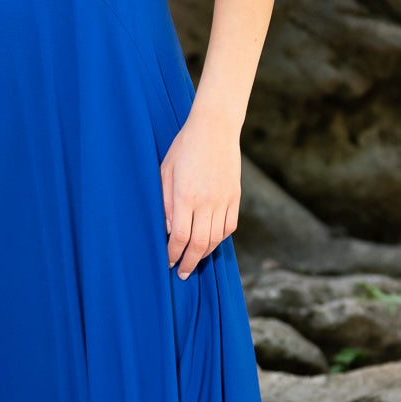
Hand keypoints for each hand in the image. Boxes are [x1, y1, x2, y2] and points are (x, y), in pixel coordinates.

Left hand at [160, 108, 240, 278]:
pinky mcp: (235, 197)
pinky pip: (230, 226)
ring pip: (216, 238)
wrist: (215, 128)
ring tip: (195, 260)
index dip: (173, 254)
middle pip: (200, 243)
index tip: (169, 262)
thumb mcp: (165, 172)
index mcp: (185, 196)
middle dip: (190, 262)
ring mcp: (223, 200)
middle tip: (183, 273)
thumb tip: (166, 229)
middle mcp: (206, 202)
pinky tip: (212, 241)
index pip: (179, 236)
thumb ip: (165, 202)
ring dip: (205, 253)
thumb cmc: (185, 147)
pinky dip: (221, 238)